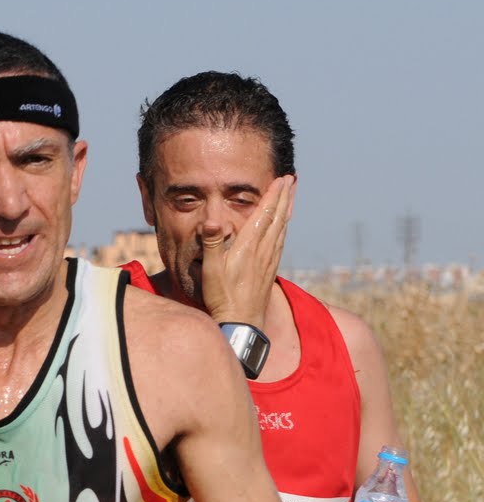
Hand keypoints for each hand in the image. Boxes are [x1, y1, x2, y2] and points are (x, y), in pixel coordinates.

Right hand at [198, 175, 294, 325]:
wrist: (242, 322)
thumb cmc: (222, 297)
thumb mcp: (211, 270)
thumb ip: (212, 243)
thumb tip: (212, 220)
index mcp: (249, 246)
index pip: (265, 213)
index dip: (273, 195)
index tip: (281, 179)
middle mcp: (263, 250)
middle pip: (278, 217)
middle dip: (285, 196)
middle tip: (291, 179)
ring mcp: (269, 260)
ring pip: (282, 228)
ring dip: (287, 209)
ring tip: (291, 196)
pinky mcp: (270, 269)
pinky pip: (281, 241)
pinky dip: (284, 227)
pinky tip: (284, 226)